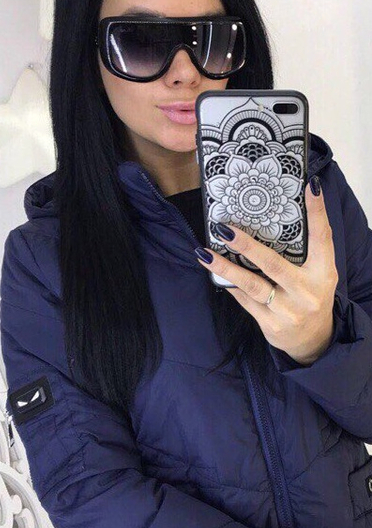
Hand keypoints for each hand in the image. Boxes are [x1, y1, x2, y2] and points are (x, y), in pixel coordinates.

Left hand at [195, 177, 337, 364]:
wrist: (313, 340)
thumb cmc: (310, 296)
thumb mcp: (317, 273)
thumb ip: (302, 251)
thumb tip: (272, 217)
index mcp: (323, 272)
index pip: (322, 238)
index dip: (317, 212)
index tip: (308, 188)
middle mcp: (307, 291)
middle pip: (274, 264)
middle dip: (247, 246)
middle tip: (224, 229)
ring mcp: (287, 310)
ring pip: (252, 285)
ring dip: (225, 268)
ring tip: (205, 253)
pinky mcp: (270, 324)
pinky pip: (244, 300)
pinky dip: (229, 285)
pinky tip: (213, 271)